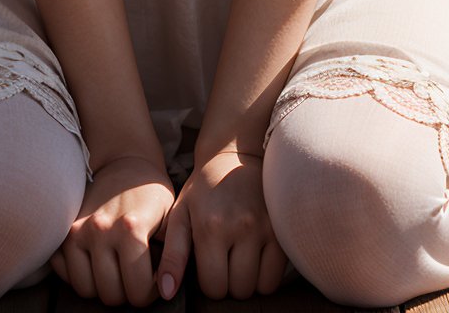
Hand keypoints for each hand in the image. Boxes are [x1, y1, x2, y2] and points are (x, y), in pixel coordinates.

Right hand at [49, 153, 175, 306]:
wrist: (124, 162)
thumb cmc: (151, 194)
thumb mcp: (172, 218)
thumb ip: (173, 254)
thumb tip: (168, 288)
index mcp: (130, 229)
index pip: (137, 292)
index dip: (149, 291)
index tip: (153, 277)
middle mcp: (100, 230)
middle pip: (110, 295)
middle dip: (126, 292)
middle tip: (135, 274)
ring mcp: (77, 230)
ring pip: (84, 288)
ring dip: (101, 286)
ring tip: (117, 269)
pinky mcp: (64, 231)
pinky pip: (64, 272)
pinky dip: (80, 273)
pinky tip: (97, 262)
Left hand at [158, 146, 289, 299]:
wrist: (234, 157)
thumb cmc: (203, 191)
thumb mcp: (180, 216)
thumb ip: (172, 255)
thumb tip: (166, 291)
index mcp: (211, 227)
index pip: (213, 287)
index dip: (209, 281)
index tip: (208, 264)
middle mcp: (241, 227)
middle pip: (237, 290)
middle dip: (229, 282)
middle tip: (224, 259)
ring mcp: (266, 228)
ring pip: (259, 287)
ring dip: (248, 281)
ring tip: (239, 258)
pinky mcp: (282, 229)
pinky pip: (277, 277)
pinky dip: (266, 275)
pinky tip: (256, 257)